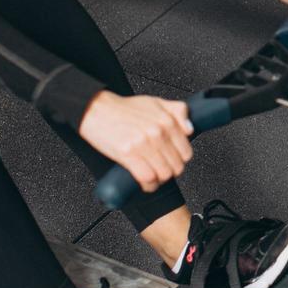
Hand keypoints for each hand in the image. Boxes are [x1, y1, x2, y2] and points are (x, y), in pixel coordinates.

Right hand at [79, 91, 193, 193]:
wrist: (97, 110)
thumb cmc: (124, 108)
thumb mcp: (156, 102)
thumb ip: (178, 112)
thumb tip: (190, 129)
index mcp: (167, 121)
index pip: (186, 152)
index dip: (180, 160)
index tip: (173, 161)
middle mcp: (157, 132)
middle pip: (176, 166)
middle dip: (170, 171)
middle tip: (162, 169)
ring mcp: (143, 144)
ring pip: (163, 174)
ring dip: (160, 180)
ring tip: (154, 177)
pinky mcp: (128, 154)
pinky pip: (147, 177)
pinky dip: (148, 185)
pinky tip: (146, 183)